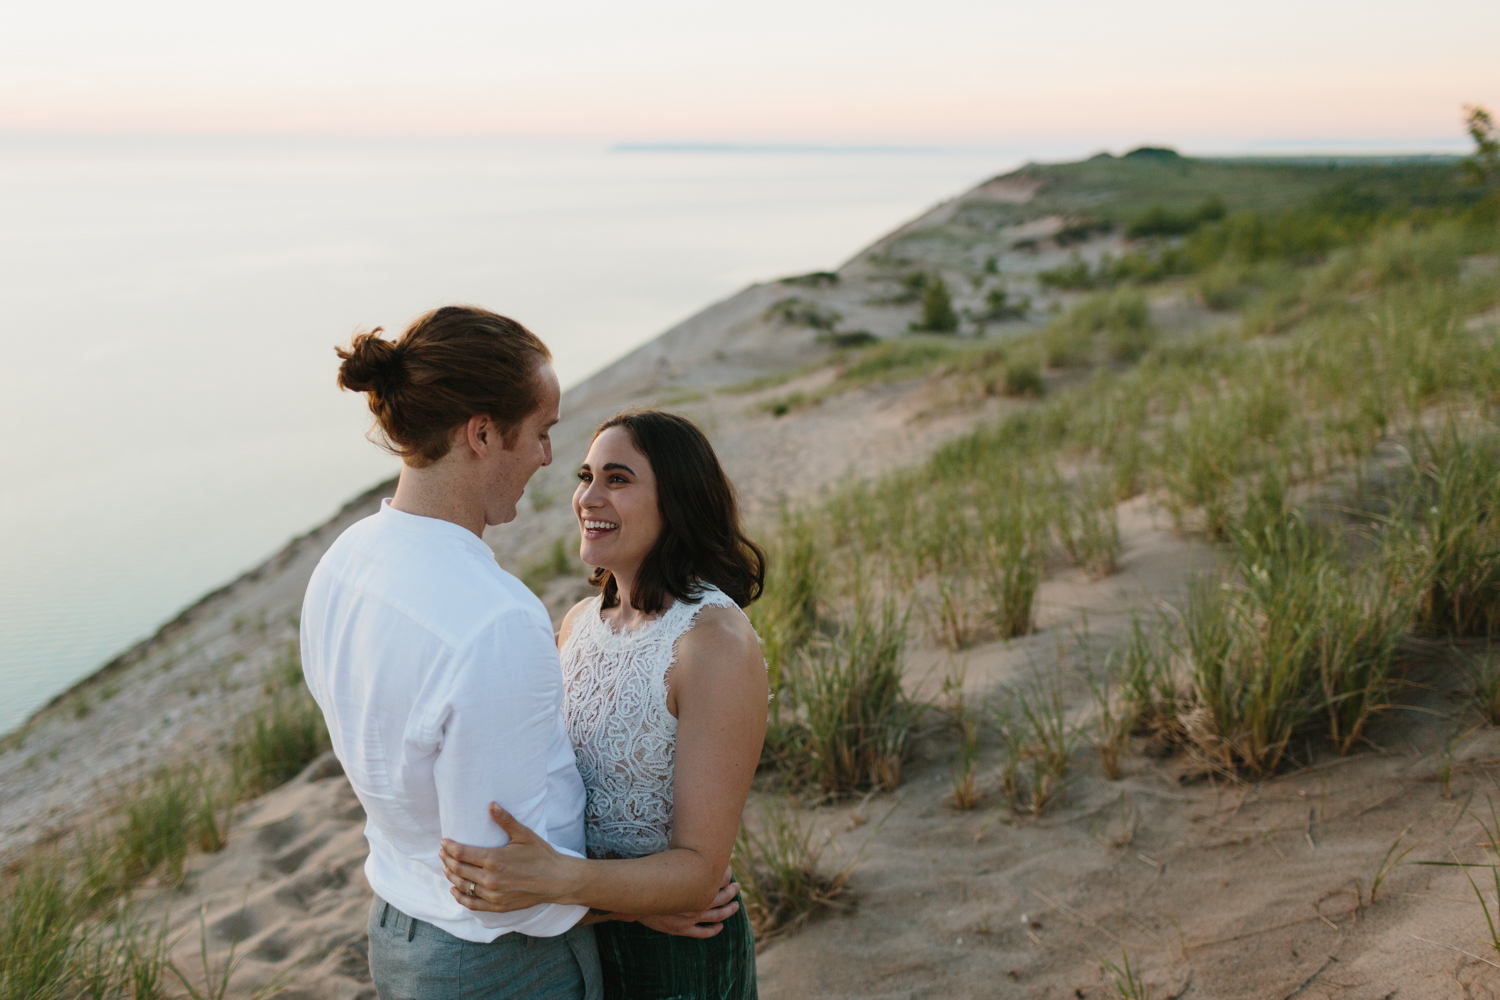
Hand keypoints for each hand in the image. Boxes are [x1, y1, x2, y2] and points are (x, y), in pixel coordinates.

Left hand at [440, 803, 579, 912]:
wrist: (556, 880)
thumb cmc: (541, 855)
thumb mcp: (524, 834)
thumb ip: (505, 820)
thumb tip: (491, 804)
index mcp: (494, 860)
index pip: (462, 853)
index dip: (450, 847)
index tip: (444, 841)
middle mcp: (490, 879)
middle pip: (458, 869)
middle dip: (447, 859)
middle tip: (442, 852)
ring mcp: (493, 895)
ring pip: (462, 886)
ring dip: (451, 876)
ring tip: (446, 867)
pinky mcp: (497, 906)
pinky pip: (472, 904)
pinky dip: (460, 897)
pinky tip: (454, 890)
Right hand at [627, 866, 740, 938]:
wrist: (634, 900)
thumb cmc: (650, 878)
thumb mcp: (666, 863)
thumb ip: (679, 856)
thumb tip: (689, 837)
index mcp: (694, 885)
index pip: (717, 878)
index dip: (725, 874)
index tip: (729, 869)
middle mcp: (696, 903)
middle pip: (721, 897)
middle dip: (732, 891)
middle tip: (738, 887)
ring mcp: (690, 918)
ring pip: (717, 916)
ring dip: (729, 910)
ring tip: (736, 906)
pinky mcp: (682, 930)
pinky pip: (703, 932)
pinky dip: (713, 930)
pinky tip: (720, 927)